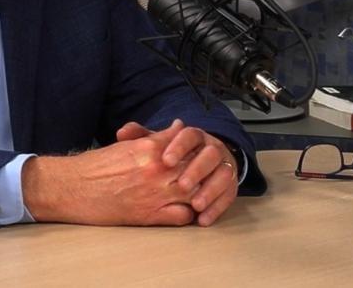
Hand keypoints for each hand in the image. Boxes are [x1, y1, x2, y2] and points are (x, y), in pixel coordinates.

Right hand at [22, 120, 198, 226]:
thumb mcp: (128, 144)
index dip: (198, 149)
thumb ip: (156, 136)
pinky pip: (183, 216)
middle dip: (203, 170)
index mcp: (150, 147)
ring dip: (199, 193)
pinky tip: (185, 211)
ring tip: (198, 193)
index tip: (200, 153)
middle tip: (204, 173)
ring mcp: (155, 193)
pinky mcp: (150, 215)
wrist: (73, 188)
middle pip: (196, 168)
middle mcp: (157, 169)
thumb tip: (178, 127)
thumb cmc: (96, 166)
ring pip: (195, 192)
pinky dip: (189, 214)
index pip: (189, 143)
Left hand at [116, 120, 238, 226]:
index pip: (189, 135)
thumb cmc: (172, 154)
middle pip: (210, 154)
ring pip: (224, 174)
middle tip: (183, 185)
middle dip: (197, 169)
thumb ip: (140, 137)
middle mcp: (211, 148)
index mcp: (193, 136)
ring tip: (195, 205)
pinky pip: (229, 195)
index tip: (166, 160)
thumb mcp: (156, 144)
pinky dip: (218, 207)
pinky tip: (203, 219)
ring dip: (210, 190)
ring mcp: (224, 165)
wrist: (201, 160)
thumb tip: (122, 132)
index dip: (179, 146)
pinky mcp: (230, 185)